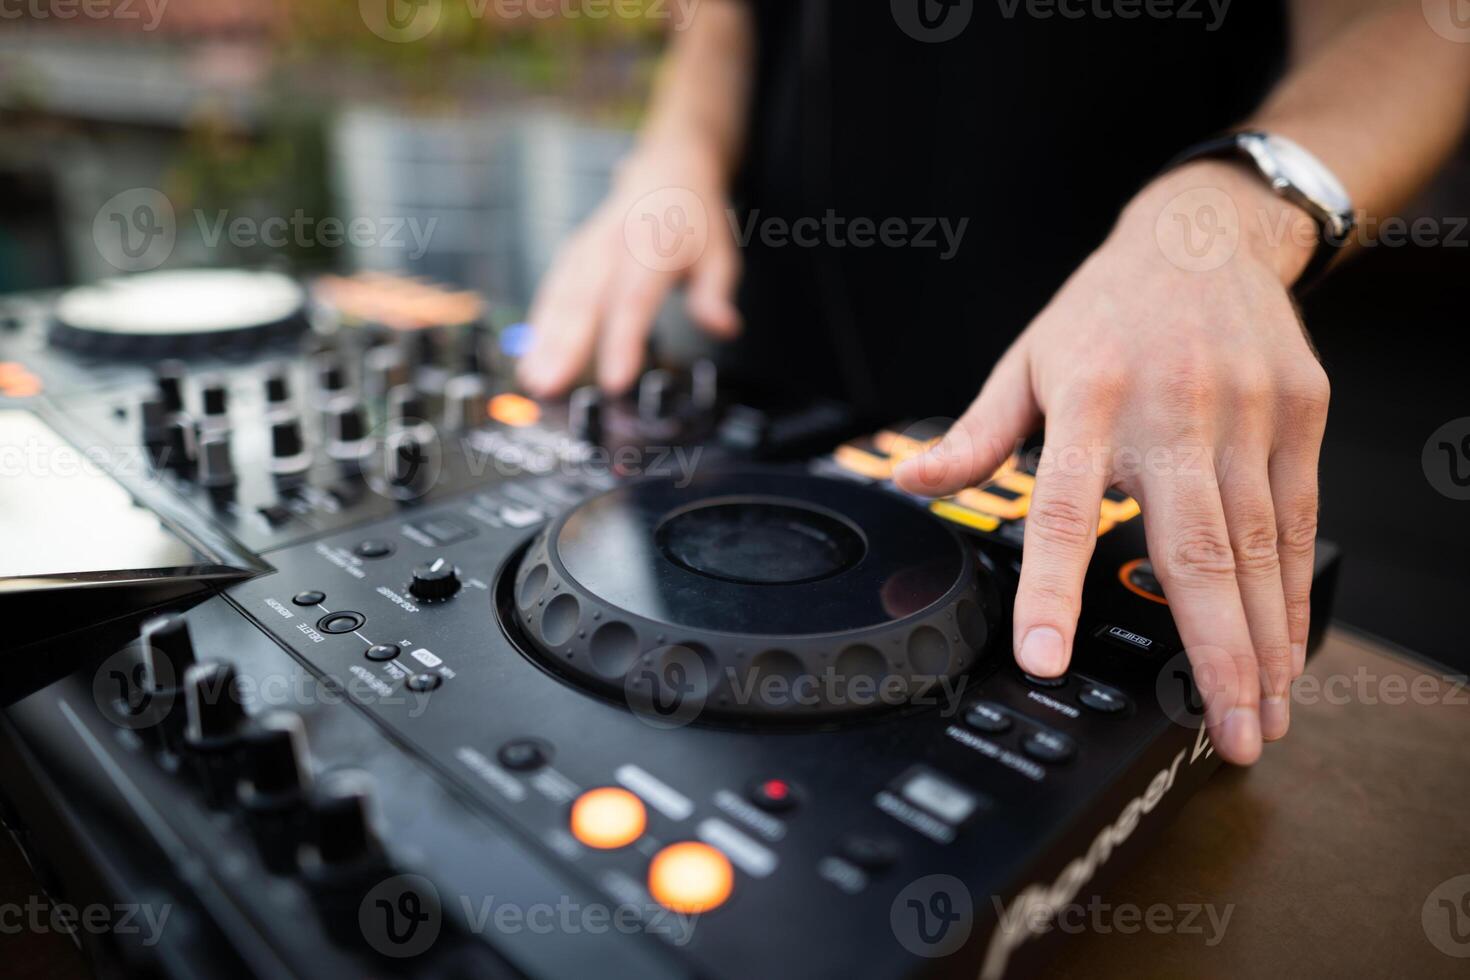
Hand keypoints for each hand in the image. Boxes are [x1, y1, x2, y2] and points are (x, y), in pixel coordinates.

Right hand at [517, 138, 741, 397]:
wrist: (669, 169)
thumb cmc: (694, 219)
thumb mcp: (719, 253)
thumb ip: (714, 294)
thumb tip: (724, 328)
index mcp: (652, 245)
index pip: (634, 300)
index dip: (622, 342)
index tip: (614, 381)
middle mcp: (613, 244)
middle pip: (586, 302)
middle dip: (565, 347)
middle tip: (549, 387)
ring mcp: (588, 248)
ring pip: (562, 296)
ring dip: (543, 339)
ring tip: (532, 379)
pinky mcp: (574, 253)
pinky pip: (553, 290)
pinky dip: (539, 323)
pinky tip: (529, 356)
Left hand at [894, 161, 1329, 764]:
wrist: (1203, 236)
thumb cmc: (1105, 308)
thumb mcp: (1025, 359)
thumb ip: (975, 435)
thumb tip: (911, 479)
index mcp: (1088, 399)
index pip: (1060, 509)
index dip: (1051, 590)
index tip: (1045, 659)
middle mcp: (1173, 411)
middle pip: (1191, 550)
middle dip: (1210, 655)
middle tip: (1222, 734)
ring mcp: (1246, 413)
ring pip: (1255, 549)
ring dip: (1260, 642)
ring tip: (1259, 715)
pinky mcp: (1297, 414)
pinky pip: (1298, 519)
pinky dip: (1293, 590)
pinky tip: (1288, 646)